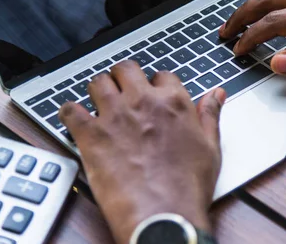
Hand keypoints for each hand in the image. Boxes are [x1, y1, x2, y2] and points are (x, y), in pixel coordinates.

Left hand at [59, 61, 225, 242]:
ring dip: (99, 89)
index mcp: (173, 103)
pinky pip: (70, 110)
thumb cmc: (188, 187)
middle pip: (126, 69)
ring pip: (98, 82)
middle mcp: (143, 102)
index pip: (161, 75)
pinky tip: (74, 117)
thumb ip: (210, 115)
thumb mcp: (210, 147)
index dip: (155, 84)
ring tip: (99, 101)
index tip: (152, 95)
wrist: (164, 215)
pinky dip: (69, 112)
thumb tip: (216, 94)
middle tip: (122, 91)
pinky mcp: (91, 135)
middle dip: (123, 77)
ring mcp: (115, 116)